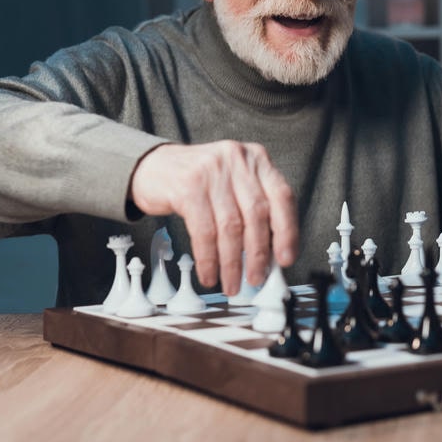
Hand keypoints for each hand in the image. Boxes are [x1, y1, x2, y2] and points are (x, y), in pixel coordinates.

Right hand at [129, 141, 298, 293]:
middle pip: (256, 214)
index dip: (288, 231)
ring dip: (232, 262)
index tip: (286, 259)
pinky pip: (204, 231)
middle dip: (258, 254)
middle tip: (256, 278)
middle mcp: (237, 159)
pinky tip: (209, 272)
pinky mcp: (188, 186)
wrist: (154, 167)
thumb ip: (253, 211)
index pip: (282, 196)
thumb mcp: (233, 185)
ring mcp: (212, 170)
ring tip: (231, 282)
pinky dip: (208, 259)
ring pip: (230, 226)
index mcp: (257, 159)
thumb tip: (271, 256)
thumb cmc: (199, 182)